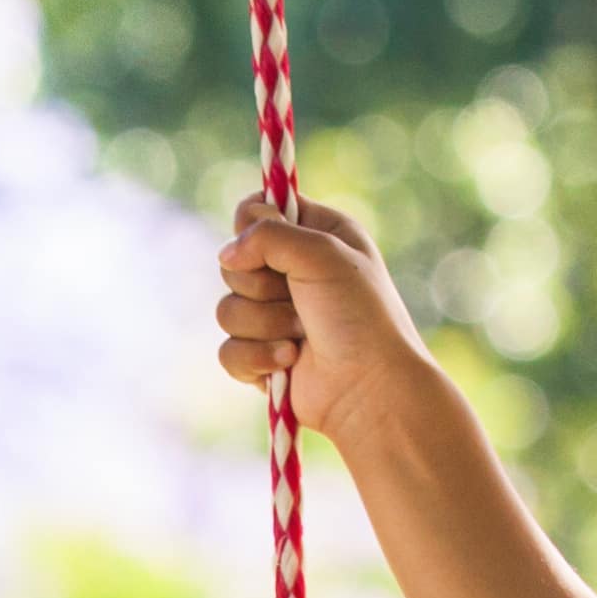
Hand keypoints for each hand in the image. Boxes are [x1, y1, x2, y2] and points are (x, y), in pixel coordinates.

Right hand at [214, 194, 435, 438]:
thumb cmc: (358, 316)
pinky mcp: (262, 357)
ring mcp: (274, 317)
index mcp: (315, 236)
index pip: (256, 210)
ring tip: (301, 336)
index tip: (268, 244)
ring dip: (264, 325)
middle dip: (262, 287)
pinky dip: (256, 357)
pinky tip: (289, 363)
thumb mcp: (321, 254)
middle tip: (299, 300)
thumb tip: (226, 254)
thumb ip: (268, 235)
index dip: (252, 225)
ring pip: (226, 309)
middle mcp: (292, 272)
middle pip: (232, 263)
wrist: (370, 387)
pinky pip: (228, 349)